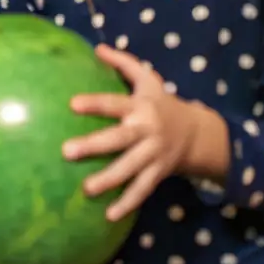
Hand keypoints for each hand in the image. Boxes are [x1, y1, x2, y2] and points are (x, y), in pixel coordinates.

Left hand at [64, 45, 200, 220]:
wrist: (198, 132)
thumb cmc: (162, 103)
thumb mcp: (149, 79)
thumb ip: (123, 63)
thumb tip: (97, 48)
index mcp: (141, 106)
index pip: (115, 103)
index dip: (95, 103)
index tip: (72, 104)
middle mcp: (147, 130)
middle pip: (119, 139)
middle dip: (93, 146)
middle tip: (65, 151)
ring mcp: (154, 154)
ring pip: (130, 168)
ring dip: (108, 179)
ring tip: (85, 189)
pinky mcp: (158, 172)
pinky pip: (142, 190)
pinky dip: (127, 203)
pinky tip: (108, 215)